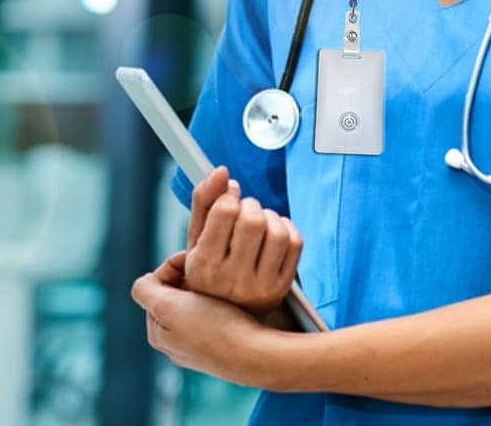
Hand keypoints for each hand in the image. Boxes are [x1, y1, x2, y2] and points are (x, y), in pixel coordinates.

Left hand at [132, 250, 267, 384]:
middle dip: (189, 279)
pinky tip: (234, 298)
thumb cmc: (214, 327)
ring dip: (206, 288)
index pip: (155, 286)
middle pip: (175, 294)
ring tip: (222, 283)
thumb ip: (147, 291)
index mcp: (158, 333)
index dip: (172, 268)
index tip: (193, 260)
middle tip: (210, 270)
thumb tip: (144, 280)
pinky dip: (221, 301)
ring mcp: (200, 344)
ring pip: (196, 303)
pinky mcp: (223, 344)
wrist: (256, 353)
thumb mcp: (168, 306)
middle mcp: (176, 342)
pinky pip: (215, 313)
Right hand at [184, 165, 302, 313]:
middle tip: (243, 212)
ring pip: (277, 229)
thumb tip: (221, 171)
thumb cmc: (209, 272)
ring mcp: (260, 286)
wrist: (227, 319)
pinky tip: (272, 234)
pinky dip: (285, 228)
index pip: (226, 211)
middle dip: (250, 206)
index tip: (229, 199)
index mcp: (203, 266)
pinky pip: (295, 242)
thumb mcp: (196, 241)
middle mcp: (231, 279)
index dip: (230, 196)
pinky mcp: (282, 287)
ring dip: (269, 217)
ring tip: (257, 224)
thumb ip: (204, 203)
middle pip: (254, 219)